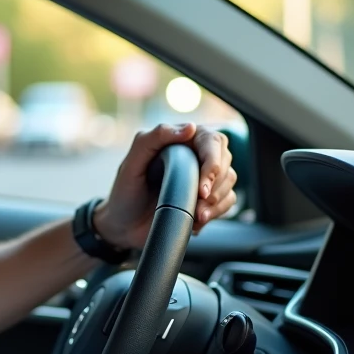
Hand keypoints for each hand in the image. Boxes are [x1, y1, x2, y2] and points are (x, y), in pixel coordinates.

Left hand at [92, 123, 235, 250]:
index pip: (212, 140)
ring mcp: (202, 178)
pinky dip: (217, 212)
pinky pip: (228, 200)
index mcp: (179, 140)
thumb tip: (190, 127)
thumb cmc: (125, 192)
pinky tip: (197, 220)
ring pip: (229, 181)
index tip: (202, 186)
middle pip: (225, 160)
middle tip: (198, 201)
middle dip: (215, 184)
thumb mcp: (131, 163)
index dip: (213, 162)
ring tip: (195, 215)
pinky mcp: (207, 199)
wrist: (124, 226)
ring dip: (216, 200)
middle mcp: (194, 156)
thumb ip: (154, 139)